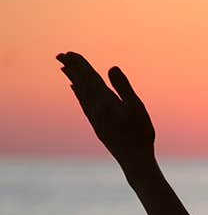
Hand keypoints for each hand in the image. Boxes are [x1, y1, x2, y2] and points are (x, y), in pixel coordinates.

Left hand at [56, 52, 155, 171]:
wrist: (135, 162)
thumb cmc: (140, 134)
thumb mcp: (136, 107)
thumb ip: (123, 86)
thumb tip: (111, 68)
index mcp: (104, 101)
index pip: (89, 78)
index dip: (79, 65)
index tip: (69, 53)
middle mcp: (95, 109)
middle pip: (81, 84)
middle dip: (71, 69)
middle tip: (60, 56)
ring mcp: (95, 119)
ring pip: (81, 95)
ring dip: (73, 80)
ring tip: (65, 70)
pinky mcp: (98, 127)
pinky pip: (84, 105)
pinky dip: (79, 95)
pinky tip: (77, 91)